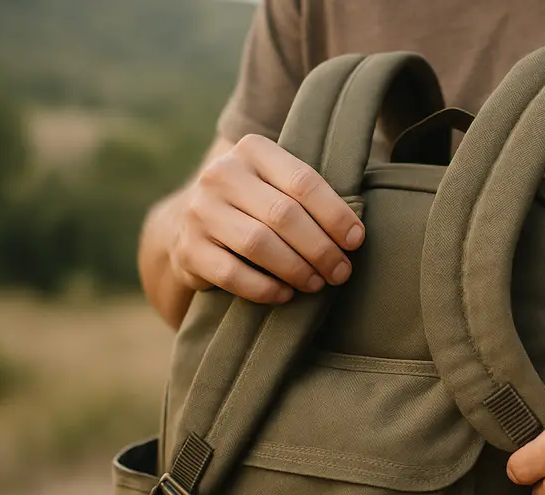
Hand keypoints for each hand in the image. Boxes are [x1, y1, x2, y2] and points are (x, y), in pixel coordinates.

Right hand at [172, 134, 364, 303]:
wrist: (192, 225)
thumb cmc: (258, 206)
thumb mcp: (279, 186)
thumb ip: (311, 196)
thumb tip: (354, 234)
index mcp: (252, 150)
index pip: (303, 181)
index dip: (335, 214)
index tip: (356, 241)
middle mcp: (221, 174)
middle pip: (284, 215)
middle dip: (321, 249)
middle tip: (341, 272)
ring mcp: (199, 211)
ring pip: (259, 244)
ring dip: (297, 270)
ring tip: (317, 283)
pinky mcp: (188, 249)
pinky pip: (232, 274)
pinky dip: (265, 289)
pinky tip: (285, 294)